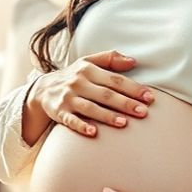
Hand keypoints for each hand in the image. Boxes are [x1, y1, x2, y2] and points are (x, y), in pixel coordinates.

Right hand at [32, 51, 154, 138]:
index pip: (115, 79)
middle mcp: (78, 82)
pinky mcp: (59, 112)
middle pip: (105, 94)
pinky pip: (71, 120)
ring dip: (107, 116)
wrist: (42, 89)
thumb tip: (134, 61)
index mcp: (88, 69)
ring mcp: (68, 98)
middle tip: (143, 112)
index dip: (133, 88)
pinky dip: (81, 126)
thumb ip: (110, 59)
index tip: (149, 97)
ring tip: (124, 123)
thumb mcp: (88, 62)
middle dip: (125, 103)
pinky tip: (93, 132)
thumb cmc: (74, 76)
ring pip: (90, 107)